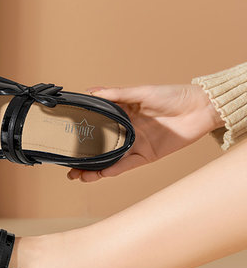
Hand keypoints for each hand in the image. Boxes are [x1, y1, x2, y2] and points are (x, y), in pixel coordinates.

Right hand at [68, 83, 223, 181]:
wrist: (201, 109)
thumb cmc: (173, 95)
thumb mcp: (141, 92)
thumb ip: (116, 94)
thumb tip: (91, 91)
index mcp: (123, 114)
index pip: (97, 126)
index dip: (82, 134)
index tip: (65, 141)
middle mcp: (127, 131)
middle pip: (100, 147)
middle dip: (83, 159)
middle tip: (67, 167)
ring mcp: (136, 144)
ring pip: (110, 160)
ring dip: (94, 169)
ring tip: (78, 176)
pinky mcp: (148, 155)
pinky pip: (127, 165)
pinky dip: (114, 169)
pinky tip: (101, 173)